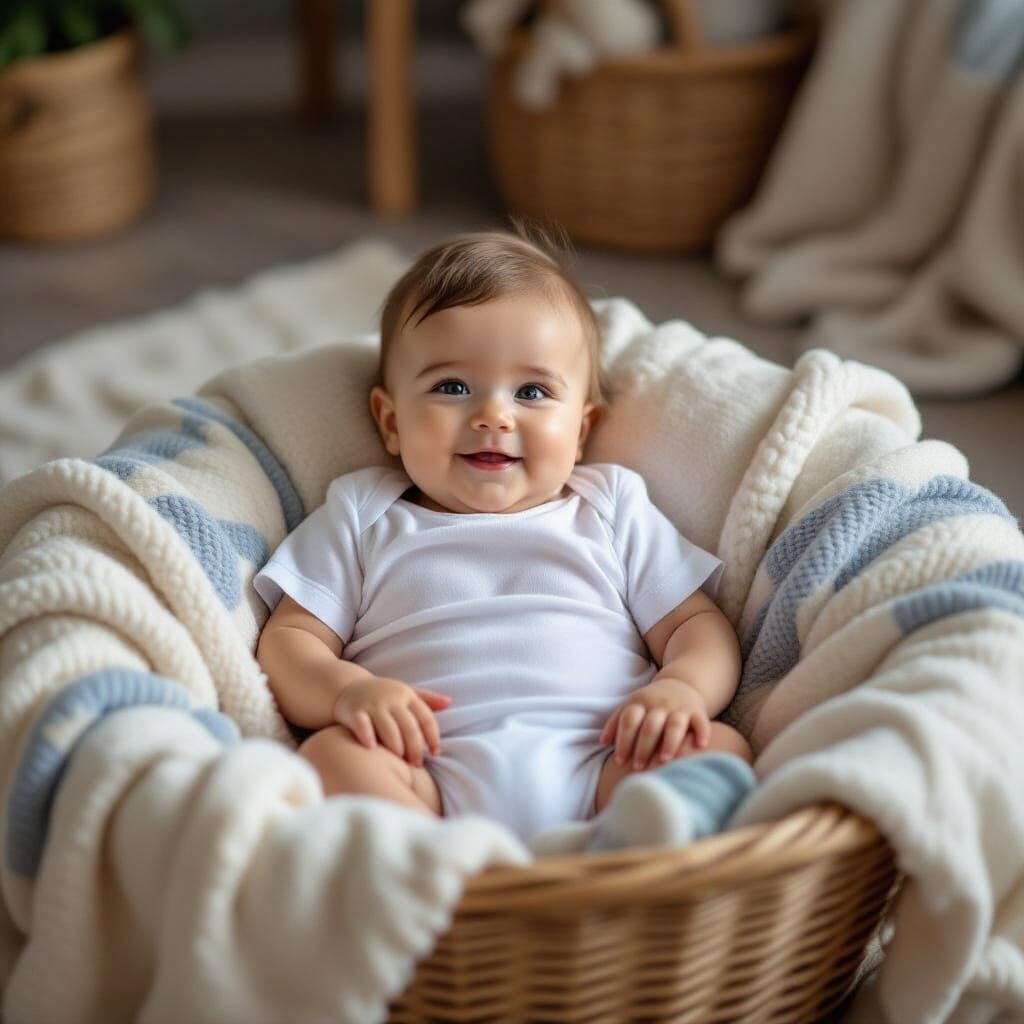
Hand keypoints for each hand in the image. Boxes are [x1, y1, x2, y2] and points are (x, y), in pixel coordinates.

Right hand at [332, 677, 451, 766]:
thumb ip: (427, 699)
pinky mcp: (355, 711)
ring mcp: (372, 704)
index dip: (433, 737)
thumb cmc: (382, 695)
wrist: (346, 687)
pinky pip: (363, 726)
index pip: (426, 718)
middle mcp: (391, 699)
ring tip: (399, 760)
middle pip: (410, 727)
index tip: (435, 753)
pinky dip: (368, 737)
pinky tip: (372, 749)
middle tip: (416, 764)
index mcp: (406, 695)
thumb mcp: (405, 693)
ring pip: (389, 729)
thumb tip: (450, 702)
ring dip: (396, 746)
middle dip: (415, 748)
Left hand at [600, 678, 710, 770]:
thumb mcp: (631, 705)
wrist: (681, 684)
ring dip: (669, 743)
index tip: (620, 761)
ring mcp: (679, 707)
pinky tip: (700, 746)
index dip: (623, 740)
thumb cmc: (650, 703)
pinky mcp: (697, 711)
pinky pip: (701, 722)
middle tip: (638, 768)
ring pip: (674, 724)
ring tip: (664, 761)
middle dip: (643, 748)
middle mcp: (660, 704)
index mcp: (640, 702)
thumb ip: (616, 722)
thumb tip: (603, 743)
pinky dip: (702, 733)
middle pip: (650, 726)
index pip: (629, 721)